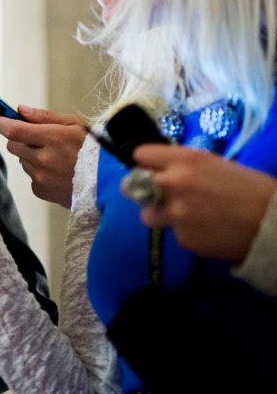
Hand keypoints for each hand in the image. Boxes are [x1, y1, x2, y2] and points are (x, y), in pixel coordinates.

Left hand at [0, 106, 86, 207]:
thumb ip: (44, 117)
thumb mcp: (75, 125)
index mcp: (53, 138)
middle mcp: (44, 159)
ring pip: (22, 161)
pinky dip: (39, 172)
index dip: (1, 122)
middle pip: (12, 145)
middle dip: (18, 138)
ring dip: (31, 156)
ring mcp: (41, 177)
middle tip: (35, 137)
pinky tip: (57, 171)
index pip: (13, 130)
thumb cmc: (94, 149)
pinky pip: (31, 176)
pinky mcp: (41, 191)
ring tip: (55, 157)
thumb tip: (20, 110)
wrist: (108, 183)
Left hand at [132, 144, 275, 261]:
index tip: (152, 169)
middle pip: (131, 186)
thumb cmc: (253, 189)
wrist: (274, 224)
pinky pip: (174, 234)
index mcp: (185, 160)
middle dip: (141, 190)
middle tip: (155, 194)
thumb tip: (168, 171)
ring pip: (147, 215)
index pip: (141, 155)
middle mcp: (173, 184)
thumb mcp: (217, 165)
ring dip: (160, 215)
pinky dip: (186, 233)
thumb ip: (187, 168)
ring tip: (184, 216)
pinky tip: (207, 231)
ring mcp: (176, 213)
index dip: (146, 163)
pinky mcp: (183, 238)